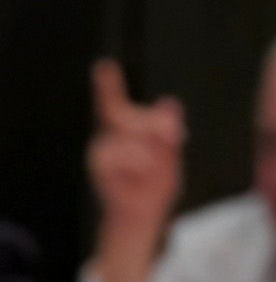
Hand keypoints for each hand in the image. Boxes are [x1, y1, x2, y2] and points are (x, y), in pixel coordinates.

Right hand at [86, 59, 184, 281]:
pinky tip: (140, 173)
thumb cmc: (156, 183)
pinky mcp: (99, 162)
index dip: (109, 85)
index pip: (117, 102)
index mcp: (129, 129)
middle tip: (171, 142)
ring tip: (150, 167)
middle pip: (130, 114)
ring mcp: (102, 147)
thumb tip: (169, 103)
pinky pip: (125, 153)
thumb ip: (168, 130)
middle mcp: (111, 134)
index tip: (105, 67)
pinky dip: (139, 162)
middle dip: (155, 127)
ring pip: (130, 134)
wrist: (143, 214)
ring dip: (149, 151)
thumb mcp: (171, 154)